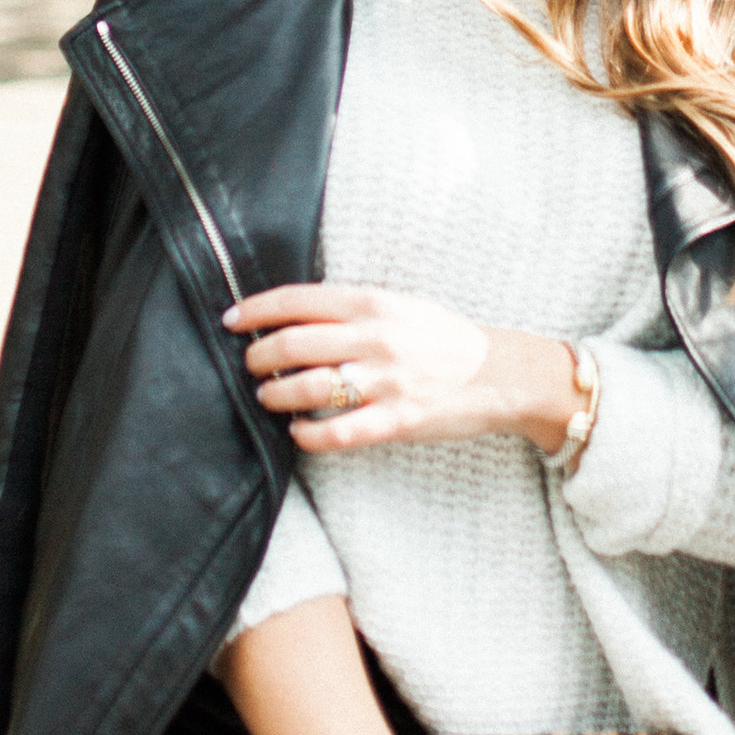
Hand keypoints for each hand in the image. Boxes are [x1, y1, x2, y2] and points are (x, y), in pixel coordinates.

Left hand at [224, 282, 573, 455]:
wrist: (502, 373)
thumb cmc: (447, 339)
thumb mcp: (402, 306)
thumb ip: (354, 310)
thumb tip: (297, 316)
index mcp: (375, 303)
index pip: (297, 300)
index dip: (257, 309)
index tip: (233, 319)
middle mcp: (376, 338)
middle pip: (293, 344)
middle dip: (259, 356)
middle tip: (250, 364)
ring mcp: (386, 381)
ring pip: (307, 388)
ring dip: (275, 394)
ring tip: (267, 397)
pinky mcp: (396, 420)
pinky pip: (337, 432)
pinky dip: (308, 434)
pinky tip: (298, 432)